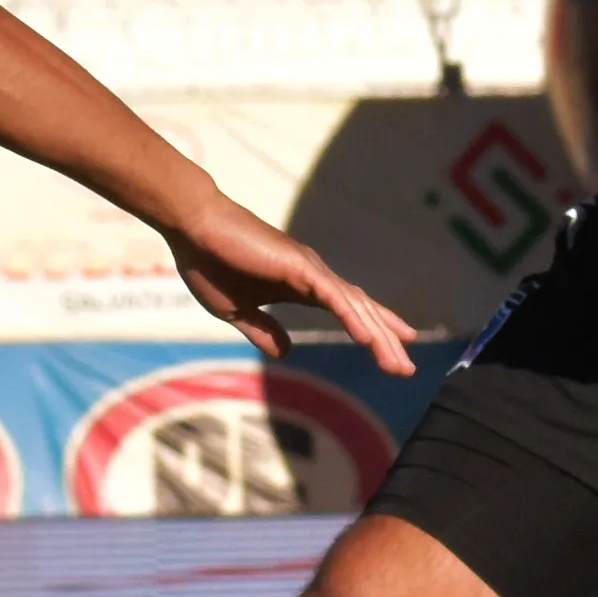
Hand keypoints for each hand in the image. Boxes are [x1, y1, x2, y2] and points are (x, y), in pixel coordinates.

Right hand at [165, 193, 417, 375]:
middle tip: (406, 368)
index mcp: (298, 285)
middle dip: (385, 339)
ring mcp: (308, 268)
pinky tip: (369, 338)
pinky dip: (353, 317)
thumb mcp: (236, 310)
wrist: (191, 228)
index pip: (346, 308)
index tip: (395, 347)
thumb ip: (262, 330)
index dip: (372, 326)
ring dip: (377, 335)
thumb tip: (287, 352)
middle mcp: (312, 274)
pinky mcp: (298, 265)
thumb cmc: (208, 262)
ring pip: (353, 305)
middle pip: (359, 309)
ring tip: (397, 363)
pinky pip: (333, 296)